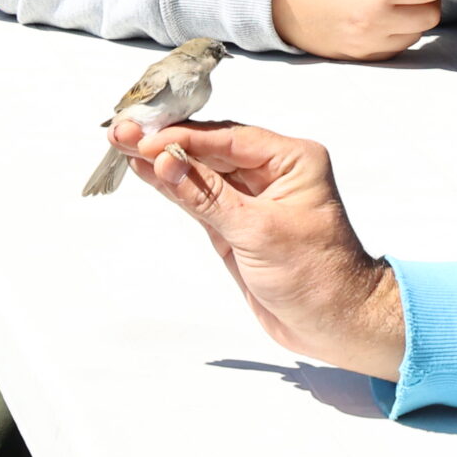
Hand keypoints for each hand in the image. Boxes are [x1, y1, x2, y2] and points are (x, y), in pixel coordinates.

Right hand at [112, 119, 404, 378]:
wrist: (336, 326)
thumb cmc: (315, 276)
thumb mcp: (258, 232)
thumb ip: (206, 196)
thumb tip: (163, 161)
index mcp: (292, 159)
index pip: (227, 138)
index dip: (183, 137)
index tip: (144, 138)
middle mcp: (272, 171)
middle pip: (210, 148)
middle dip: (165, 142)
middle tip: (119, 130)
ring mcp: (252, 198)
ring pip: (200, 172)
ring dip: (161, 161)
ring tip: (119, 144)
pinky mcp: (236, 225)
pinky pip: (199, 198)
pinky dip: (172, 186)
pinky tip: (143, 170)